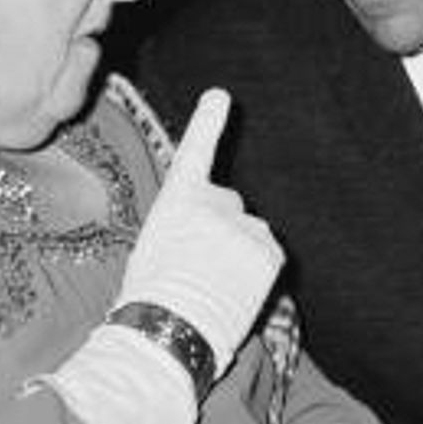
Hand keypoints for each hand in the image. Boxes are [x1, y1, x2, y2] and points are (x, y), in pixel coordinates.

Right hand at [117, 89, 283, 371]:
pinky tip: (235, 291)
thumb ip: (187, 223)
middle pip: (229, 208)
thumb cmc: (151, 294)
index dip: (209, 120)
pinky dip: (255, 271)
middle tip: (198, 267)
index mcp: (178, 198)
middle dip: (221, 231)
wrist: (171, 329)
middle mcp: (216, 201)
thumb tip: (207, 231)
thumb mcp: (156, 244)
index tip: (221, 94)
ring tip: (213, 285)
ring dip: (238, 253)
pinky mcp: (271, 251)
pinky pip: (267, 254)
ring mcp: (246, 224)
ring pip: (248, 233)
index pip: (197, 150)